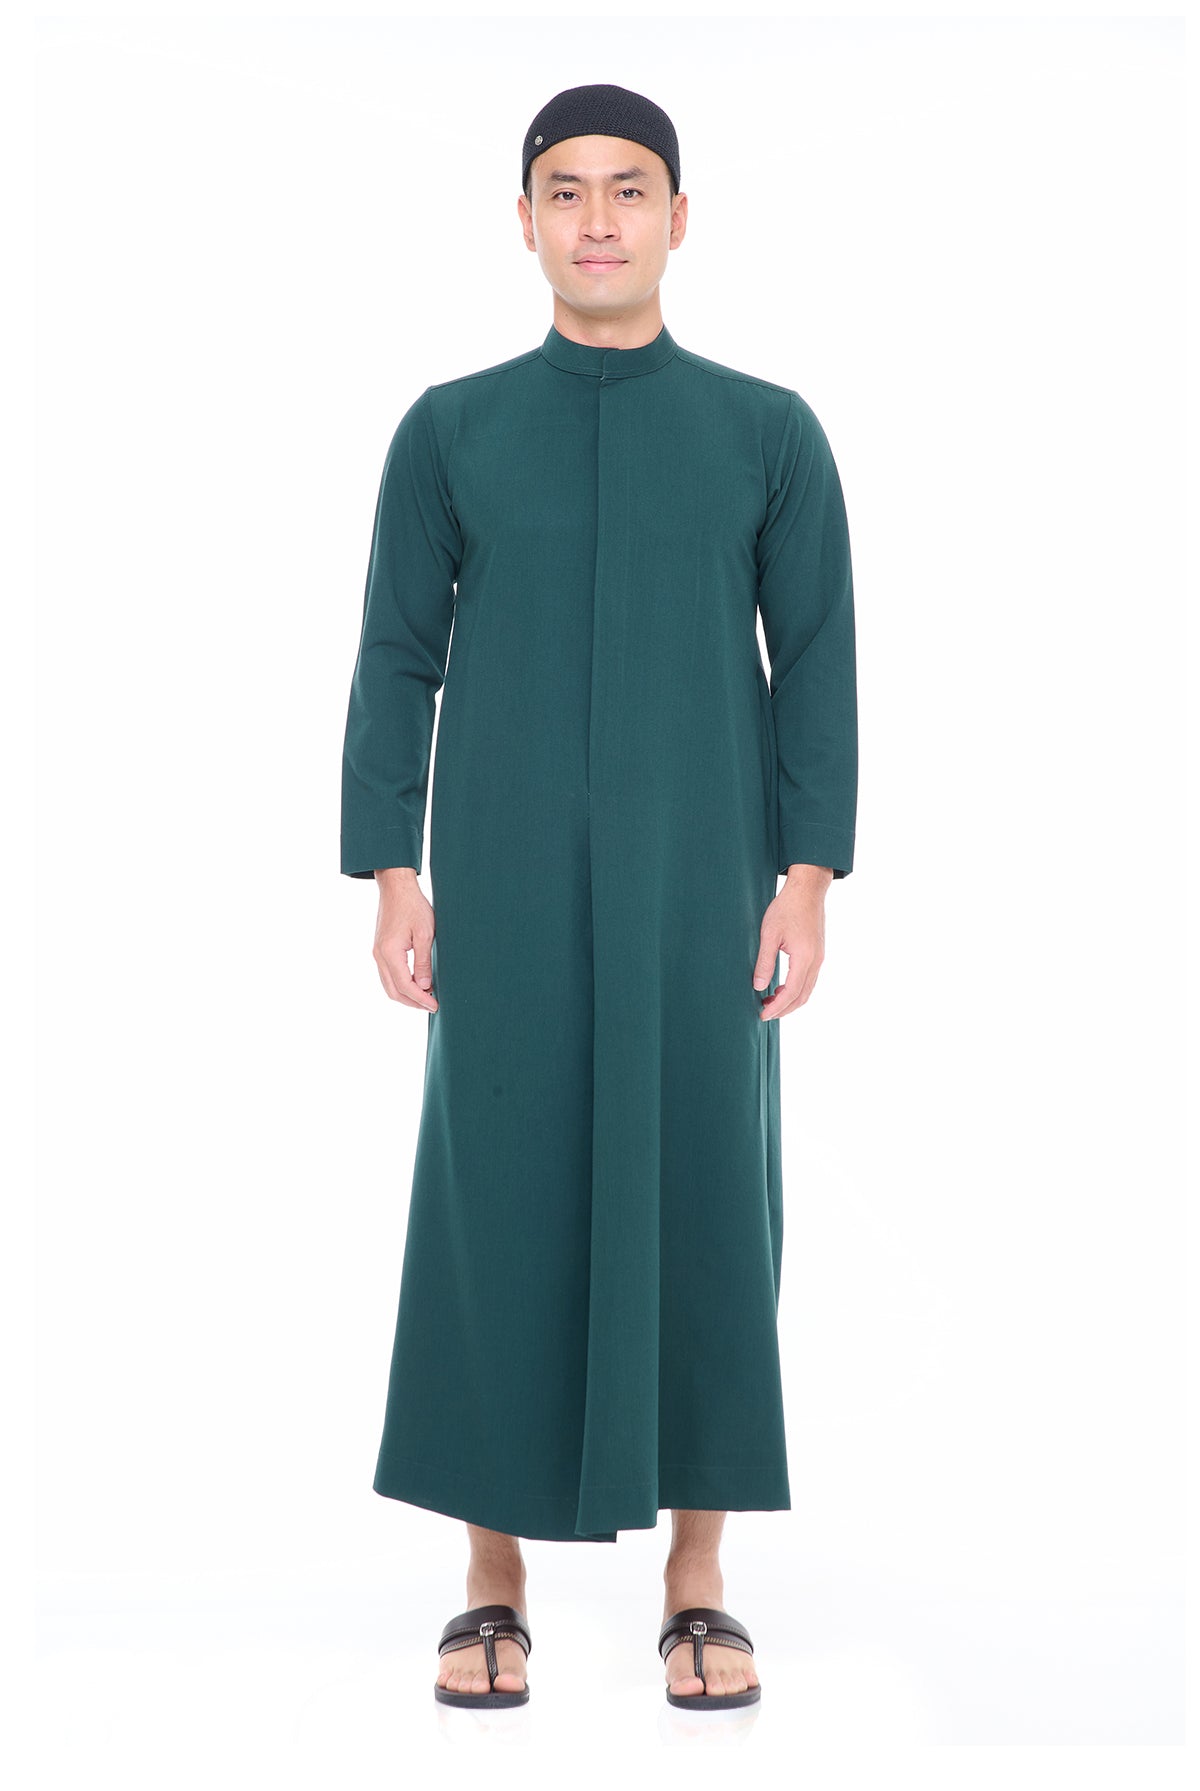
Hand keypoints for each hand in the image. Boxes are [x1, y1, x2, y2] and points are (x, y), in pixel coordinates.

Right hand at [372, 867, 438, 1011]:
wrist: (396, 887)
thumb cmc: (413, 906)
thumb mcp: (425, 933)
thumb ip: (424, 961)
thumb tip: (425, 985)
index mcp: (390, 953)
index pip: (405, 986)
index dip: (421, 999)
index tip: (435, 1006)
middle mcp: (379, 955)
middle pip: (393, 991)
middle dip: (412, 1002)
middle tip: (432, 1006)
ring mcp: (377, 953)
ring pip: (389, 985)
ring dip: (406, 994)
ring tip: (426, 997)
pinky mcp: (380, 949)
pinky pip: (387, 975)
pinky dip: (401, 984)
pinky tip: (416, 983)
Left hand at [753, 865, 832, 1020]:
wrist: (807, 890)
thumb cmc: (787, 907)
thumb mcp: (769, 934)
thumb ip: (764, 962)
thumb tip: (758, 986)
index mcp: (805, 958)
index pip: (791, 993)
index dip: (777, 1008)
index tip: (762, 1015)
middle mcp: (816, 961)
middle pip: (802, 997)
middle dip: (784, 1009)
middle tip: (764, 1013)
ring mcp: (819, 958)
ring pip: (807, 990)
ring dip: (790, 1000)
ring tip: (770, 1002)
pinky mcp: (818, 953)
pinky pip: (809, 979)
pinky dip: (795, 989)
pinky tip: (780, 987)